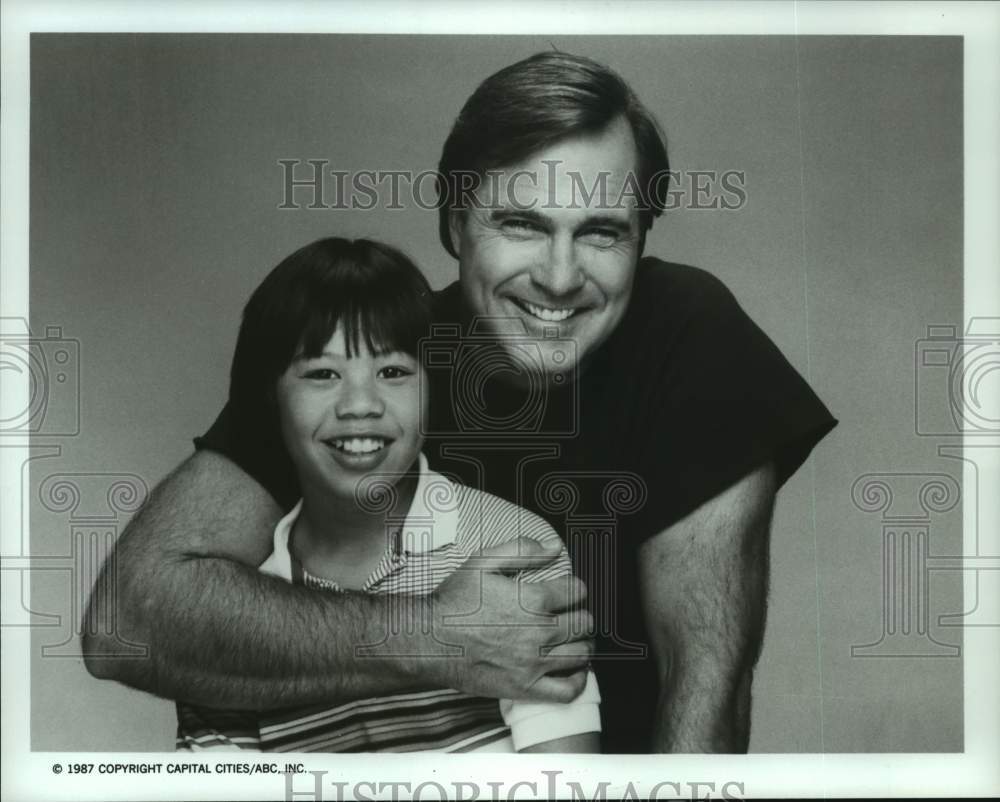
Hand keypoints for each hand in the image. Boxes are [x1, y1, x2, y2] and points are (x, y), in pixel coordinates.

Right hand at [427, 538, 593, 702]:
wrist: (429, 641)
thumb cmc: (454, 602)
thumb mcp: (482, 562)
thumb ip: (522, 550)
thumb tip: (555, 546)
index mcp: (532, 599)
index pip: (577, 591)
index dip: (575, 588)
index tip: (567, 591)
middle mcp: (539, 632)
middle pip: (584, 623)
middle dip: (581, 614)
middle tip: (570, 615)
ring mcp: (533, 663)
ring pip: (582, 654)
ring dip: (583, 643)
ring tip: (572, 639)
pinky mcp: (525, 688)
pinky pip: (568, 691)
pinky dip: (578, 680)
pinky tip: (571, 669)